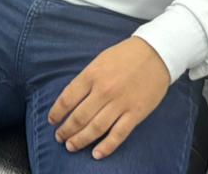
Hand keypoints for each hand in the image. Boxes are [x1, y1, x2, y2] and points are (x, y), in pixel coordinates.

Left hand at [47, 37, 170, 158]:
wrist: (155, 53)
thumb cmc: (125, 56)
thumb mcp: (99, 61)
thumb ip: (86, 79)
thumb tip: (71, 100)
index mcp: (92, 75)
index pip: (67, 99)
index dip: (57, 113)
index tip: (52, 121)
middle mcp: (103, 90)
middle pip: (79, 117)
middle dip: (66, 130)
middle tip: (60, 138)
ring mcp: (120, 103)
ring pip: (96, 128)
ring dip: (80, 140)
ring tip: (71, 146)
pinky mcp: (136, 113)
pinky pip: (118, 134)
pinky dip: (106, 146)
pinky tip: (96, 154)